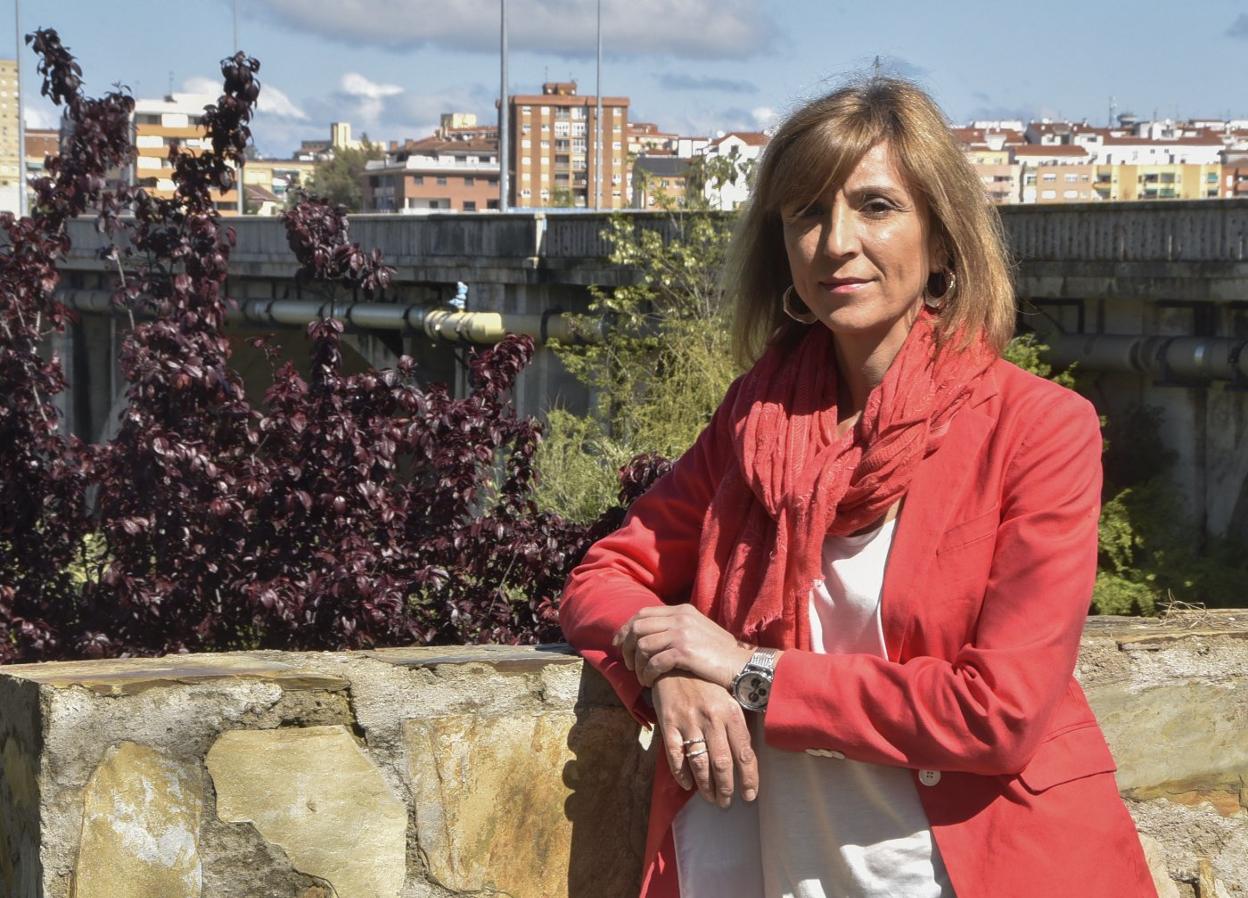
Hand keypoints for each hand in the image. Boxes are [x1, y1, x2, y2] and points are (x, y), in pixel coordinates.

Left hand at [613, 604, 754, 687]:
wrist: (743, 665)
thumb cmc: (721, 654)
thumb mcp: (700, 632)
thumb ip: (678, 629)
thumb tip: (653, 636)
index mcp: (682, 610)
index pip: (643, 614)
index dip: (626, 629)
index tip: (619, 644)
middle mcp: (680, 617)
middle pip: (637, 627)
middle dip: (627, 646)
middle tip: (627, 663)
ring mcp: (682, 633)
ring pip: (642, 645)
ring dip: (637, 664)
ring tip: (641, 676)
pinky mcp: (685, 651)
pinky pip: (654, 662)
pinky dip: (647, 673)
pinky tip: (650, 682)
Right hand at [652, 672, 758, 807]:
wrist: (674, 663)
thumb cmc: (705, 682)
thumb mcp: (728, 695)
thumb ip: (738, 721)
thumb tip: (749, 754)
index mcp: (730, 712)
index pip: (744, 753)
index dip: (749, 778)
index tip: (750, 795)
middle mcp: (711, 718)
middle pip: (722, 763)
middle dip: (726, 788)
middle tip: (726, 802)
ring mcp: (688, 722)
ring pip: (700, 764)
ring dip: (706, 787)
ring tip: (711, 799)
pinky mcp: (668, 724)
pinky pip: (676, 756)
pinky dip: (682, 774)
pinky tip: (688, 784)